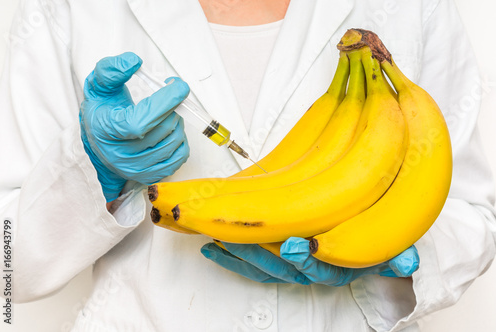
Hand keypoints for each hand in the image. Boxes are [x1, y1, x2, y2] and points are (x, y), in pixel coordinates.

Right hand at [80, 52, 189, 201]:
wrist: (98, 142)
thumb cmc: (102, 111)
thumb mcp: (98, 86)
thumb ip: (111, 70)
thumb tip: (132, 61)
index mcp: (105, 131)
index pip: (139, 122)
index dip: (163, 103)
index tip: (178, 86)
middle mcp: (119, 155)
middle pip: (162, 131)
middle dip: (173, 108)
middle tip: (170, 97)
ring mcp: (135, 169)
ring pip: (173, 142)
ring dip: (177, 122)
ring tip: (166, 114)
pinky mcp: (151, 175)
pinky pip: (180, 157)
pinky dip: (181, 140)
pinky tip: (169, 130)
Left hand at [201, 237, 418, 285]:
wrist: (361, 233)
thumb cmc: (369, 234)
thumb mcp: (390, 242)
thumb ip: (399, 252)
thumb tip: (408, 262)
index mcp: (339, 268)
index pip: (323, 270)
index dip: (309, 260)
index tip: (296, 245)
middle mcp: (313, 271)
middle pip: (285, 269)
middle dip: (264, 255)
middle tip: (244, 240)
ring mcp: (292, 267)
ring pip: (264, 268)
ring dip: (241, 255)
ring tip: (219, 241)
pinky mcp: (276, 261)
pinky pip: (252, 267)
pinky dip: (232, 259)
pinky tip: (213, 248)